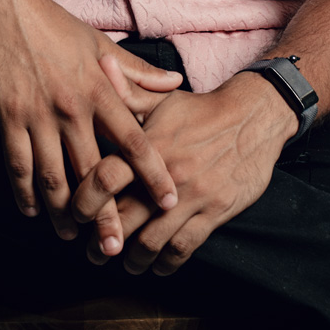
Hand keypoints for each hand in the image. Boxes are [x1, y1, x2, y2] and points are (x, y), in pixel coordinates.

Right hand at [0, 0, 181, 242]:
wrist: (3, 4)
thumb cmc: (55, 25)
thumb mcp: (100, 44)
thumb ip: (136, 72)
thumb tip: (175, 85)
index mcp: (100, 89)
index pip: (134, 139)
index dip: (153, 173)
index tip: (169, 201)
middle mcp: (73, 106)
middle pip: (94, 172)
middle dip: (105, 213)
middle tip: (115, 248)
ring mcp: (39, 114)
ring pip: (55, 177)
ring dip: (63, 212)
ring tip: (71, 234)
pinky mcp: (7, 116)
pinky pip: (18, 164)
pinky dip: (24, 192)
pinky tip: (31, 210)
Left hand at [71, 66, 297, 273]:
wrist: (254, 117)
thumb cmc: (202, 110)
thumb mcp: (163, 99)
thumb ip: (127, 92)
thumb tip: (100, 64)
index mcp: (149, 146)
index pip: (105, 177)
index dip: (84, 200)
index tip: (75, 214)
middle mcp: (167, 173)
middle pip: (123, 218)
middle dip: (102, 242)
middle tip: (93, 252)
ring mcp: (192, 195)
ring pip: (151, 241)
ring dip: (132, 260)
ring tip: (125, 263)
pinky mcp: (215, 211)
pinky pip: (184, 248)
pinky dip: (166, 263)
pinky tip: (158, 265)